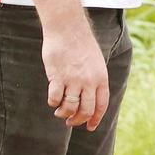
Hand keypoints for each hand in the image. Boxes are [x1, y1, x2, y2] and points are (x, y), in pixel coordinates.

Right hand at [43, 15, 110, 130]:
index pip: (101, 105)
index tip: (89, 127)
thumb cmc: (81, 43)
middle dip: (77, 120)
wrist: (67, 27)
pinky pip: (54, 99)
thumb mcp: (96, 61)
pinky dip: (53, 102)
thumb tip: (89, 99)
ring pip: (69, 108)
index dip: (95, 119)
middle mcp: (89, 81)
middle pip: (85, 111)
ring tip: (59, 111)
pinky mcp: (57, 77)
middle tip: (70, 122)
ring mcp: (73, 80)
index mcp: (101, 77)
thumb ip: (94, 79)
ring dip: (63, 114)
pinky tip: (53, 98)